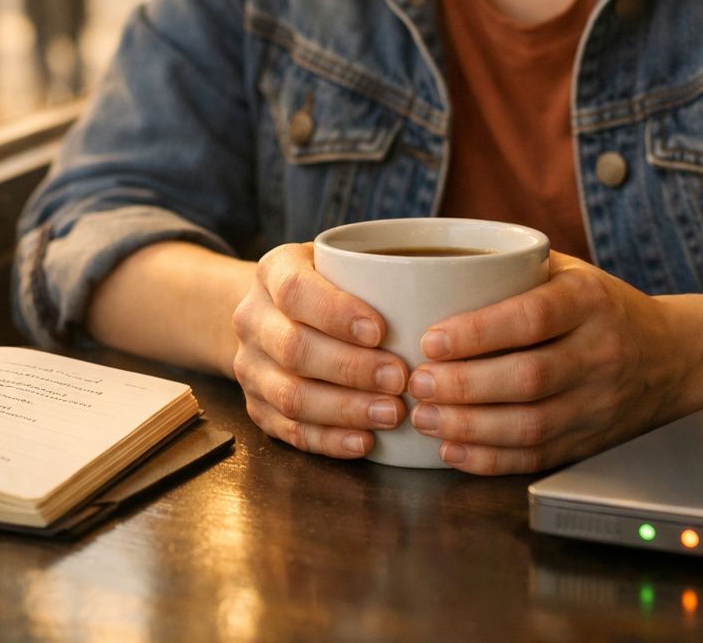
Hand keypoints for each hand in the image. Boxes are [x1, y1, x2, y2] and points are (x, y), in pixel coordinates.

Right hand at [231, 243, 408, 458]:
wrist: (273, 312)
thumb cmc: (329, 284)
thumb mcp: (344, 261)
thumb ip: (380, 271)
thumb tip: (451, 290)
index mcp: (274, 271)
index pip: (296, 291)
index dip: (336, 313)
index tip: (381, 331)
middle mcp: (253, 319)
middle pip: (294, 349)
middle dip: (351, 369)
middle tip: (401, 379)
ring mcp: (250, 367)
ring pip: (290, 396)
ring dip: (345, 409)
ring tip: (393, 414)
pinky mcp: (257, 407)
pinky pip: (288, 431)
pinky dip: (328, 440)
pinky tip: (365, 442)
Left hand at [406, 252, 702, 474]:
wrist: (672, 356)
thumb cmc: (603, 307)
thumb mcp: (570, 271)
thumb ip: (514, 267)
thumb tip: (432, 266)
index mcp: (590, 302)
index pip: (532, 318)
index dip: (478, 333)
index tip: (431, 339)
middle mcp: (599, 353)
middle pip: (528, 378)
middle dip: (463, 386)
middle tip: (418, 383)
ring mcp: (597, 403)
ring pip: (530, 426)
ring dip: (469, 427)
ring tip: (425, 417)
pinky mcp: (588, 441)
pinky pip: (536, 458)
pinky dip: (489, 460)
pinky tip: (453, 448)